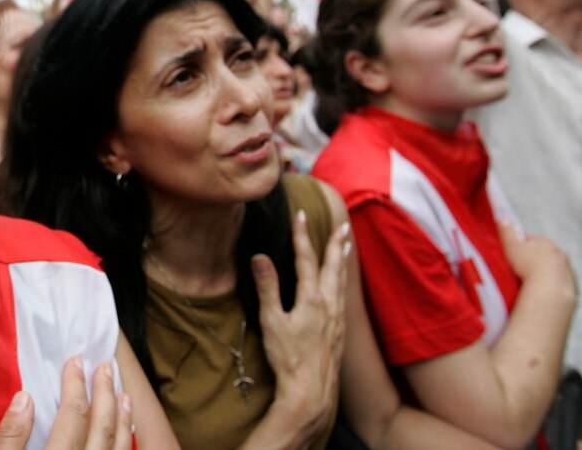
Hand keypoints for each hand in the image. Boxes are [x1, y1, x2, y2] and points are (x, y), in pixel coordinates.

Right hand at [0, 357, 132, 449]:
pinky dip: (125, 443)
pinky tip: (125, 434)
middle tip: (106, 368)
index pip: (74, 417)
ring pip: (118, 448)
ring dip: (123, 420)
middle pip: (102, 429)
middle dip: (105, 395)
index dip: (76, 386)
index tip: (76, 361)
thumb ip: (8, 439)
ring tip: (124, 396)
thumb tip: (24, 398)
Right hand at [252, 211, 350, 440]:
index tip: (300, 215)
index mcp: (311, 298)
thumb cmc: (288, 358)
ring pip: (341, 281)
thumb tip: (259, 257)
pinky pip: (343, 296)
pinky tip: (340, 284)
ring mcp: (337, 318)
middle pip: (333, 266)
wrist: (312, 391)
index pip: (306, 259)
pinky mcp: (340, 331)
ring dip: (342, 260)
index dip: (302, 235)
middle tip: (342, 225)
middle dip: (334, 243)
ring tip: (345, 246)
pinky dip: (343, 281)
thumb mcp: (271, 321)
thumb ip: (268, 287)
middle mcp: (329, 304)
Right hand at [498, 221, 576, 304]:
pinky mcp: (571, 283)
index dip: (521, 246)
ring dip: (544, 271)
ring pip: (553, 267)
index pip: (531, 240)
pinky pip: (560, 281)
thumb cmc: (528, 266)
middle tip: (521, 269)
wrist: (548, 290)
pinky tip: (542, 289)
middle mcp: (559, 252)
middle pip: (544, 253)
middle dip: (535, 258)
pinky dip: (552, 284)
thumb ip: (507, 232)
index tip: (513, 255)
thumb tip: (502, 218)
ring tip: (531, 281)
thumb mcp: (511, 246)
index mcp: (545, 241)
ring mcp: (567, 268)